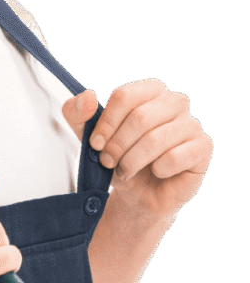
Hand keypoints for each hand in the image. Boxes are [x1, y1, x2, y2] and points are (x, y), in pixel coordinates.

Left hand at [62, 81, 213, 223]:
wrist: (140, 192)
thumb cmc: (119, 157)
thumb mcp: (90, 136)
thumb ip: (78, 113)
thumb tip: (87, 96)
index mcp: (150, 90)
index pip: (125, 97)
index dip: (106, 124)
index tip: (95, 144)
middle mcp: (175, 102)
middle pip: (140, 118)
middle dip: (117, 145)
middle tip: (108, 161)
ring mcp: (192, 124)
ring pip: (155, 140)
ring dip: (133, 161)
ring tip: (125, 170)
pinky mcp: (202, 147)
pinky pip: (175, 157)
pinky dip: (158, 170)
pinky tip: (157, 172)